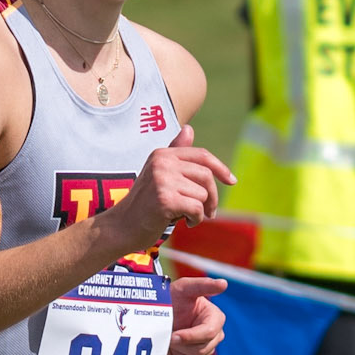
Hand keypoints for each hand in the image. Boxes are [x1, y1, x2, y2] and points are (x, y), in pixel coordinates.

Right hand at [104, 126, 235, 256]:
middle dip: (213, 196)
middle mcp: (162, 163)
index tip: (232, 181)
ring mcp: (163, 180)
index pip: (201, 156)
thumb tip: (189, 128)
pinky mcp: (165, 199)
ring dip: (201, 211)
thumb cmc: (144, 203)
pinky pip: (196, 209)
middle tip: (210, 212)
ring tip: (188, 217)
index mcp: (162, 154)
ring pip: (202, 194)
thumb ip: (176, 155)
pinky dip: (196, 219)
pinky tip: (186, 224)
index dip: (220, 168)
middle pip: (206, 176)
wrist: (122, 227)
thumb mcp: (160, 175)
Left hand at [165, 274, 225, 354]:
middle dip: (180, 344)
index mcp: (216, 319)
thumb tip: (224, 284)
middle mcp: (215, 337)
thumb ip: (203, 285)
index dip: (190, 336)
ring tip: (169, 337)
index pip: (209, 334)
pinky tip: (167, 349)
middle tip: (167, 333)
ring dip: (175, 352)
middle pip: (200, 350)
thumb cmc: (173, 298)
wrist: (158, 313)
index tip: (173, 335)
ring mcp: (204, 352)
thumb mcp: (184, 287)